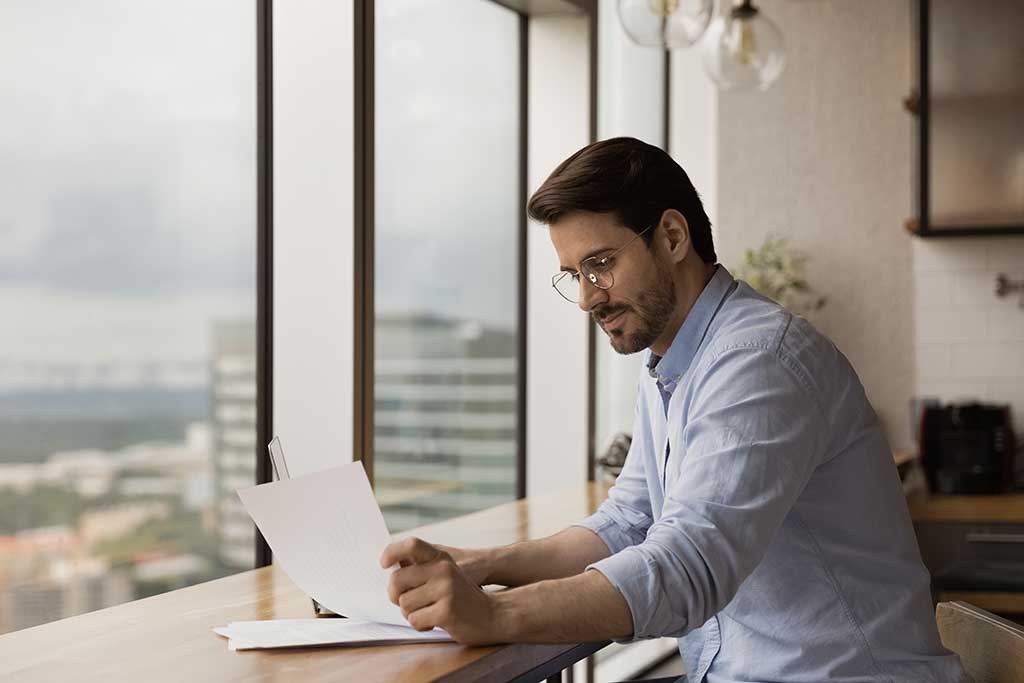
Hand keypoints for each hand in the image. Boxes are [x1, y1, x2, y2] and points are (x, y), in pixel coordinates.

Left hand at [380, 537, 502, 644]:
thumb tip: (391, 566)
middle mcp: (443, 570)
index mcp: (441, 558)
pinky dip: (420, 626)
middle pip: (397, 581)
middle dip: (396, 596)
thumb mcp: (445, 574)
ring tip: (428, 613)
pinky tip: (434, 623)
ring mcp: (445, 590)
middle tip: (407, 603)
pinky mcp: (446, 611)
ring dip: (411, 613)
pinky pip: (414, 620)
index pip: (411, 544)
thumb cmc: (462, 596)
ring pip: (404, 604)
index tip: (383, 564)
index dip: (392, 552)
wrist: (493, 614)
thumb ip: (422, 568)